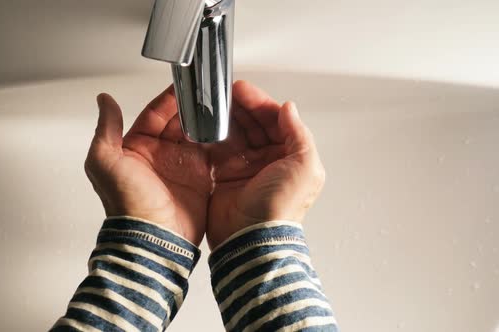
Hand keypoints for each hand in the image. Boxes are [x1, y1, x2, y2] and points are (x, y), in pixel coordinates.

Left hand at [85, 86, 212, 244]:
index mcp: (137, 147)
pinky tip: (227, 129)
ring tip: (220, 107)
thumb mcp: (104, 162)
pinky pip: (211, 152)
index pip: (154, 113)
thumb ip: (106, 129)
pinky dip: (219, 140)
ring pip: (196, 134)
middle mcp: (160, 154)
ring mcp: (181, 165)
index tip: (183, 85)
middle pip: (178, 121)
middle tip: (206, 92)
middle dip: (191, 106)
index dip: (168, 99)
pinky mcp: (200, 178)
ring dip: (206, 121)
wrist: (153, 238)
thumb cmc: (127, 204)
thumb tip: (104, 100)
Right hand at [206, 81, 325, 248]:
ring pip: (235, 132)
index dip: (260, 103)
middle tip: (225, 93)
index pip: (276, 120)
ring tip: (214, 104)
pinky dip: (212, 134)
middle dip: (240, 106)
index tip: (243, 91)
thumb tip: (290, 108)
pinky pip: (218, 147)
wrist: (250, 237)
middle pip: (254, 123)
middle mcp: (269, 160)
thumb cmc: (280, 209)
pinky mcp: (224, 174)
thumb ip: (299, 133)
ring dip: (226, 117)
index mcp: (291, 156)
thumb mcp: (306, 167)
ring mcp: (246, 167)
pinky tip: (206, 124)